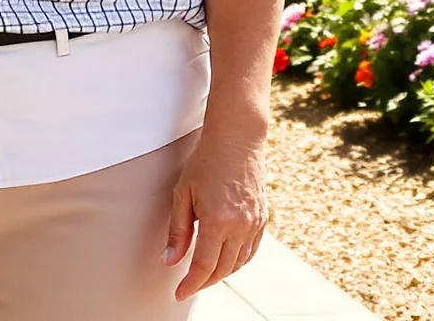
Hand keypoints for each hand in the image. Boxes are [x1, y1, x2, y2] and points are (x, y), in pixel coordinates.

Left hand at [165, 123, 267, 297]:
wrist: (236, 140)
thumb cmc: (204, 162)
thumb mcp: (183, 192)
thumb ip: (178, 230)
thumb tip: (170, 261)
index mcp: (217, 221)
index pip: (204, 266)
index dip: (191, 284)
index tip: (179, 293)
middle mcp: (239, 227)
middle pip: (222, 269)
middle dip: (204, 282)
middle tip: (188, 285)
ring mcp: (254, 224)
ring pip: (238, 263)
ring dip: (221, 273)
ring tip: (203, 273)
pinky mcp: (262, 220)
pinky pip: (250, 251)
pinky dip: (237, 261)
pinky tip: (225, 260)